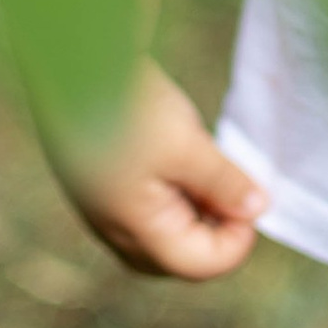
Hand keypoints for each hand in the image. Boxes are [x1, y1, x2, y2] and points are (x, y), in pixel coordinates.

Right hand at [56, 59, 265, 279]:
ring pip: (161, 237)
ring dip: (193, 214)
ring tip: (205, 168)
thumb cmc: (127, 107)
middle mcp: (115, 231)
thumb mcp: (187, 144)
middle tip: (232, 188)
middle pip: (178, 260)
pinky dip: (172, 198)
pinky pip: (144, 214)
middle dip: (214, 233)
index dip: (237, 239)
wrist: (69, 63)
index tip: (252, 197)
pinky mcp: (99, 187)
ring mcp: (104, 211)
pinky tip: (180, 160)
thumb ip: (223, 183)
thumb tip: (258, 210)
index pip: (201, 265)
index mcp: (136, 230)